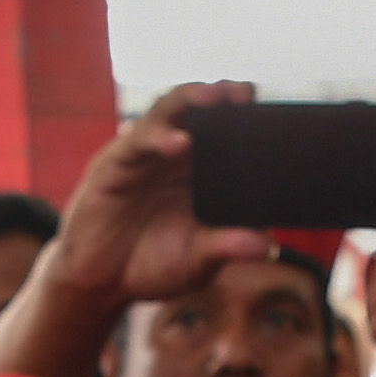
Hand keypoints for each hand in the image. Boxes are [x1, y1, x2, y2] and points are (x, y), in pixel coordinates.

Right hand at [41, 80, 280, 309]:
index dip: (245, 118)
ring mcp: (143, 157)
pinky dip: (159, 139)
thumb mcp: (196, 261)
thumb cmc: (151, 265)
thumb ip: (227, 247)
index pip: (224, 132)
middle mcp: (172, 156)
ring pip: (167, 112)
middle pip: (199, 111)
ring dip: (191, 100)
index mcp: (197, 171)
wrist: (101, 284)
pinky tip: (179, 144)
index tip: (274, 114)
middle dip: (223, 96)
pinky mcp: (114, 166)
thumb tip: (267, 246)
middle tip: (247, 92)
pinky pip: (137, 143)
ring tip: (216, 97)